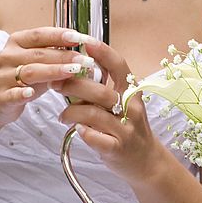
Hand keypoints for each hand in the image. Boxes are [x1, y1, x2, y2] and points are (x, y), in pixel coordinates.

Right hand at [0, 28, 97, 126]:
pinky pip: (12, 94)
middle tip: (86, 59)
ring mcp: (3, 76)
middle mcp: (8, 56)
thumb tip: (87, 54)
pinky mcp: (1, 96)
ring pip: (30, 71)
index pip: (40, 34)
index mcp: (17, 43)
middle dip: (64, 55)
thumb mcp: (38, 65)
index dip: (60, 35)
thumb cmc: (20, 80)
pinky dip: (21, 93)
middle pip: (39, 53)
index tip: (80, 37)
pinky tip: (31, 93)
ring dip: (53, 71)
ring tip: (73, 71)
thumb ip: (57, 58)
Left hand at [57, 42, 162, 182]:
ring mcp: (126, 129)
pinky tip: (76, 129)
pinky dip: (82, 131)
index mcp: (131, 92)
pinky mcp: (117, 148)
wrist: (146, 161)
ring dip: (72, 112)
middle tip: (55, 83)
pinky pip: (94, 137)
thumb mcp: (123, 102)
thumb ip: (105, 86)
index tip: (84, 41)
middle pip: (101, 90)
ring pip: (93, 114)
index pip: (119, 66)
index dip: (103, 52)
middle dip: (74, 84)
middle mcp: (131, 108)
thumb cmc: (128, 128)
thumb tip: (76, 65)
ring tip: (62, 115)